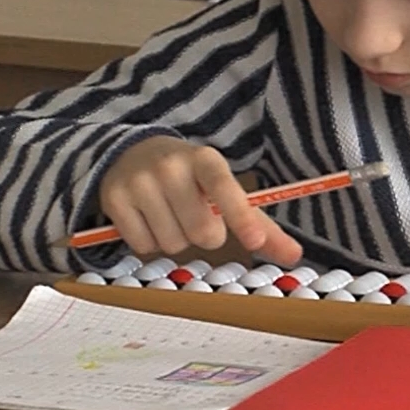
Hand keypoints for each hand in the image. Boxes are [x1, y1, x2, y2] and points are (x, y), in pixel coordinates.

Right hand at [94, 137, 301, 265]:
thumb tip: (295, 256)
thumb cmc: (189, 178)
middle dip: (204, 236)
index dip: (240, 215)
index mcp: (204, 159)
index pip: (224, 187)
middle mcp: (170, 165)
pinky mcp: (114, 198)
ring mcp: (139, 181)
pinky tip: (147, 219)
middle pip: (201, 232)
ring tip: (168, 214)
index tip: (255, 242)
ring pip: (172, 244)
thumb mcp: (222, 188)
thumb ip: (259, 223)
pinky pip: (143, 246)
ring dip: (176, 240)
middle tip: (194, 216)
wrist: (129, 153)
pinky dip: (149, 242)